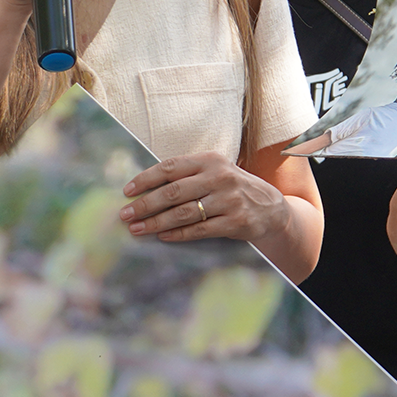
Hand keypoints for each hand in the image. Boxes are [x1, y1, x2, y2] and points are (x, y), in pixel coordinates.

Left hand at [119, 152, 290, 245]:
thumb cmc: (232, 188)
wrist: (270, 207)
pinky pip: (199, 230)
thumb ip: (187, 175)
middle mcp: (220, 177)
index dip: (145, 179)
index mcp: (210, 160)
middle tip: (125, 215)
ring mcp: (228, 200)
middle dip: (145, 205)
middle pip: (173, 192)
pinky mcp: (235, 222)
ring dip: (156, 222)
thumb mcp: (214, 172)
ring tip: (137, 229)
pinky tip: (162, 236)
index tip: (127, 191)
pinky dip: (178, 234)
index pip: (170, 167)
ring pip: (183, 213)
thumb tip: (145, 188)